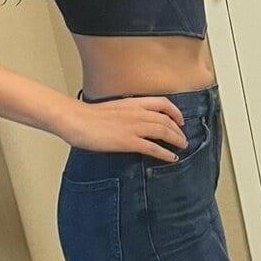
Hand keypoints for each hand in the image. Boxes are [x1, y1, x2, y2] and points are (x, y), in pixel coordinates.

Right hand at [63, 96, 187, 160]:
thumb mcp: (113, 108)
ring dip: (176, 140)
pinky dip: (165, 153)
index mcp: (134, 103)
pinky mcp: (129, 141)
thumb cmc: (88, 116)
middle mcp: (138, 113)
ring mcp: (134, 127)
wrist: (77, 120)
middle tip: (183, 139)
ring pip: (164, 132)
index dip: (175, 112)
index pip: (163, 103)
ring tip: (182, 147)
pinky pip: (153, 148)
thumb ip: (126, 112)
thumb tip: (133, 119)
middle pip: (167, 120)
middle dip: (178, 130)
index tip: (180, 120)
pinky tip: (171, 158)